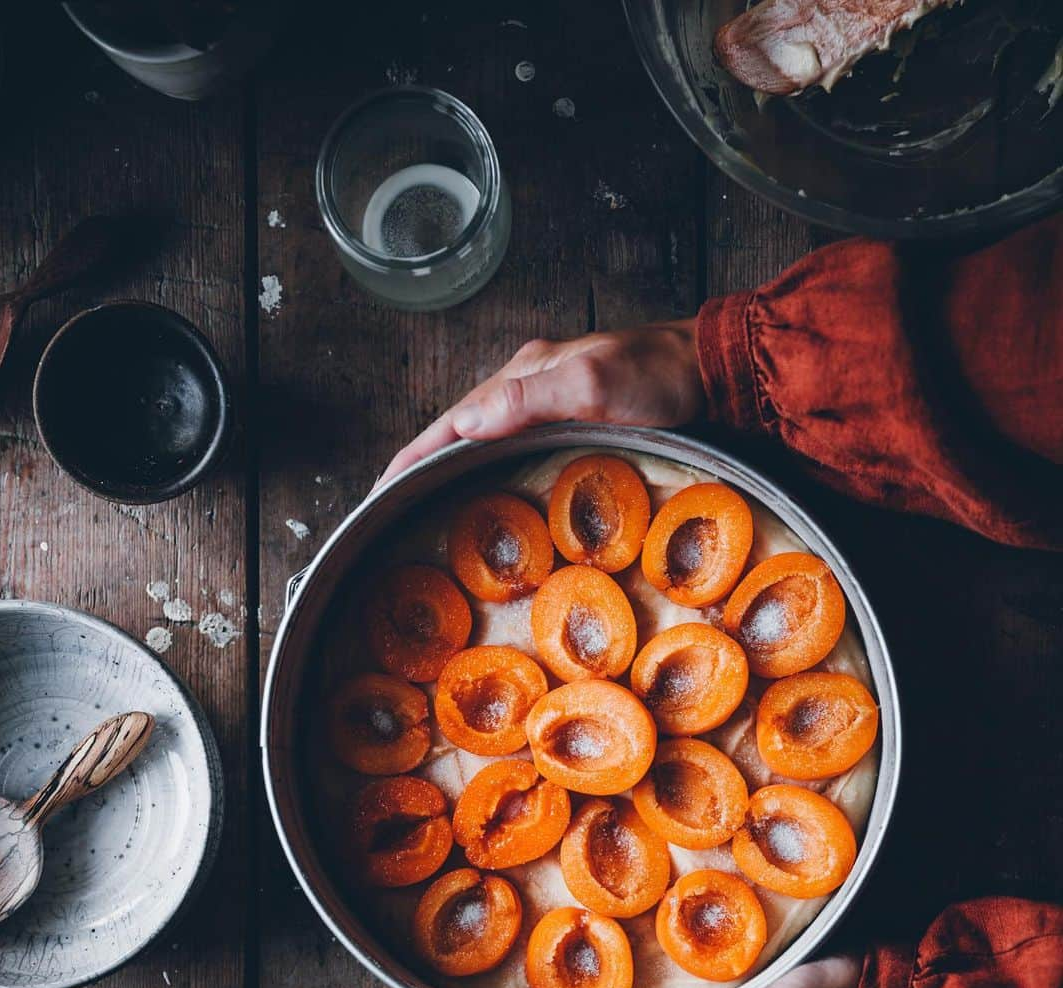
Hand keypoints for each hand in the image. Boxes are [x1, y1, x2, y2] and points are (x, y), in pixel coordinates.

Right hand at [382, 319, 702, 480]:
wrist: (714, 371)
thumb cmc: (659, 376)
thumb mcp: (592, 383)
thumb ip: (529, 398)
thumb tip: (464, 422)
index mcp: (523, 375)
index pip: (450, 421)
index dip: (412, 458)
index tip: (379, 493)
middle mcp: (528, 387)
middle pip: (458, 431)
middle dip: (421, 468)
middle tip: (392, 511)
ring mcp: (550, 405)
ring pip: (485, 442)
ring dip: (452, 473)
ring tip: (427, 511)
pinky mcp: (575, 424)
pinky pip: (515, 450)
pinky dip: (490, 473)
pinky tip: (491, 496)